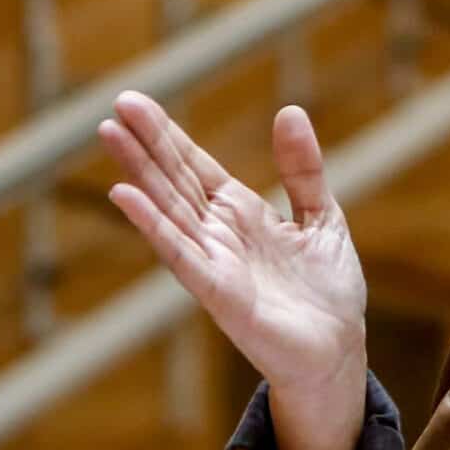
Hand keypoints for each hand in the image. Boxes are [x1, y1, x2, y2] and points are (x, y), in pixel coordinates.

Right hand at [101, 91, 367, 449]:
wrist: (338, 348)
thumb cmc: (327, 289)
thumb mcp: (322, 214)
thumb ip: (302, 168)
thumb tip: (289, 110)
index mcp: (241, 213)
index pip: (195, 166)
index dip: (168, 135)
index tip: (134, 101)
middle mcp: (219, 233)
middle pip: (175, 180)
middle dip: (147, 143)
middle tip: (117, 102)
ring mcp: (214, 261)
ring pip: (169, 208)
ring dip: (140, 172)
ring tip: (110, 134)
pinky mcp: (217, 291)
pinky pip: (180, 253)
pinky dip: (153, 224)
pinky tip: (125, 195)